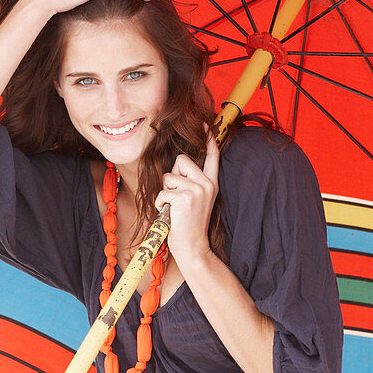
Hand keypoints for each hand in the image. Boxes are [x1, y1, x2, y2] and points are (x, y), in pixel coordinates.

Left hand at [154, 122, 218, 270]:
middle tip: (177, 198)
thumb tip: (176, 170)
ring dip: (165, 193)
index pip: (212, 157)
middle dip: (172, 177)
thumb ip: (191, 184)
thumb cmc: (188, 225)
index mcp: (211, 183)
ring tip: (174, 208)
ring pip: (168, 177)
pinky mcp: (185, 197)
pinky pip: (162, 192)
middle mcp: (206, 184)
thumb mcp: (196, 201)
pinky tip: (169, 214)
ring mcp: (197, 190)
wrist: (193, 246)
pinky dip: (160, 204)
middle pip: (181, 160)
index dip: (208, 140)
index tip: (205, 125)